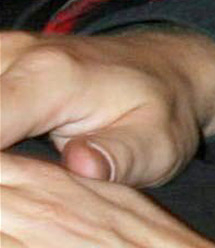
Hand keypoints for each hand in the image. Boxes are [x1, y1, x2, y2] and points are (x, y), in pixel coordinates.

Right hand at [0, 29, 214, 187]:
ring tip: (13, 174)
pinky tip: (8, 152)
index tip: (5, 192)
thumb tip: (81, 166)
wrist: (165, 69)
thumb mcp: (158, 144)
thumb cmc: (159, 114)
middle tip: (13, 184)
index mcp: (51, 77)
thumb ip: (119, 157)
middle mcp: (14, 55)